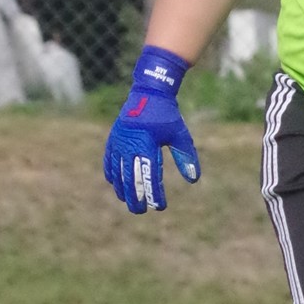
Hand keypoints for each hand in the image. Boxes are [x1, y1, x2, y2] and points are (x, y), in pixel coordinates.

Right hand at [103, 46, 200, 212]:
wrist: (149, 93)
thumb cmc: (167, 115)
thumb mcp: (179, 134)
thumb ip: (185, 156)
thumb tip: (194, 179)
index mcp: (146, 144)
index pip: (149, 176)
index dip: (154, 193)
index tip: (160, 206)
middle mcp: (129, 145)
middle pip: (130, 178)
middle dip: (136, 197)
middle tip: (141, 210)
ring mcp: (118, 142)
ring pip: (117, 173)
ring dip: (122, 189)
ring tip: (129, 202)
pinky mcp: (112, 139)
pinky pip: (109, 162)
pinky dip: (112, 175)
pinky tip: (116, 185)